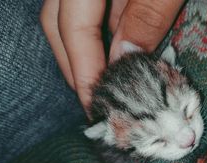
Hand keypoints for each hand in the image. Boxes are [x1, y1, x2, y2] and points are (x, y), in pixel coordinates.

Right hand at [40, 0, 184, 112]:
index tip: (95, 108)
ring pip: (72, 19)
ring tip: (108, 84)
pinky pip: (91, 10)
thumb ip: (146, 16)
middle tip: (97, 102)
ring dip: (87, 53)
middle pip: (59, 24)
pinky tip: (119, 54)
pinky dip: (101, 35)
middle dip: (75, 67)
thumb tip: (123, 61)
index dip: (82, 71)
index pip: (73, 27)